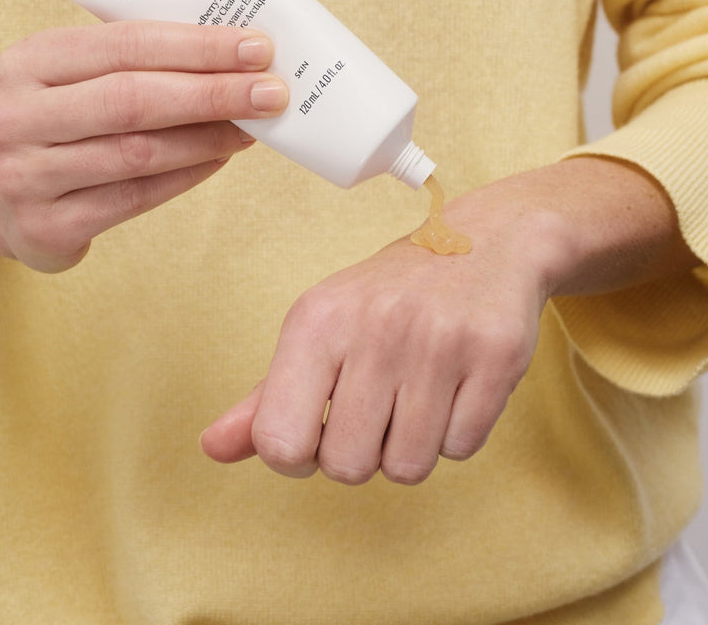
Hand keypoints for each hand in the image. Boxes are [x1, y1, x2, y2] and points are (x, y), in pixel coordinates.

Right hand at [0, 20, 287, 271]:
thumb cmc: (59, 119)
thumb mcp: (73, 75)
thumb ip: (134, 59)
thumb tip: (232, 52)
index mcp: (27, 61)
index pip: (125, 44)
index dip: (197, 46)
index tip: (256, 48)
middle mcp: (14, 117)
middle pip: (132, 99)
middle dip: (212, 92)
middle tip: (271, 91)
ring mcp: (24, 176)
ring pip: (138, 153)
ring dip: (208, 138)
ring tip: (252, 126)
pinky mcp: (46, 227)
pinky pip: (135, 197)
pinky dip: (187, 175)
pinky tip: (219, 158)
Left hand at [200, 158, 696, 484]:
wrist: (486, 241)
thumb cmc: (389, 297)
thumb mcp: (320, 329)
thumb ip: (266, 396)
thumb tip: (211, 448)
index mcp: (316, 320)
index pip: (279, 442)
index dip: (300, 453)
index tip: (321, 426)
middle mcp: (375, 326)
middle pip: (347, 467)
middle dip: (364, 451)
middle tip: (380, 404)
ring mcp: (439, 341)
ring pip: (409, 467)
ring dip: (413, 445)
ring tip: (419, 391)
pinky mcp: (496, 355)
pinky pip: (462, 449)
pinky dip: (458, 431)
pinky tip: (457, 385)